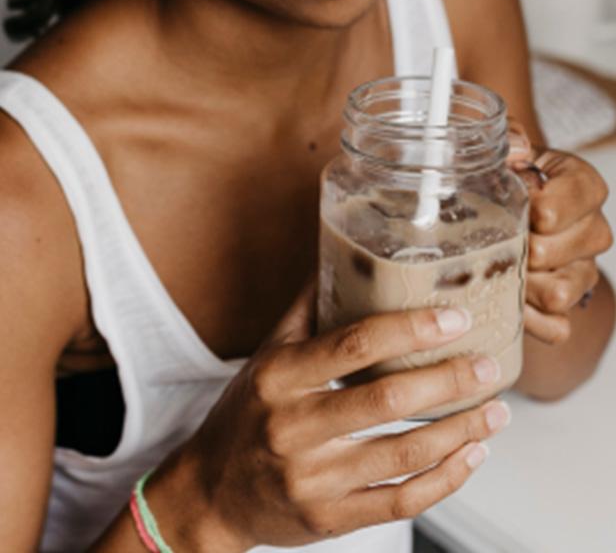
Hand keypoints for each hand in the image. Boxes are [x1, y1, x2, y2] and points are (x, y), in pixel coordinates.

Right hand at [181, 284, 508, 549]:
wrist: (210, 494)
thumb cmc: (247, 413)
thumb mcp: (267, 354)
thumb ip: (308, 306)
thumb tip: (345, 250)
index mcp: (280, 376)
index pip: (353, 344)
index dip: (410, 328)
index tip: (455, 317)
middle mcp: (294, 426)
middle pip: (386, 399)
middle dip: (449, 381)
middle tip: (489, 367)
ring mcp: (312, 478)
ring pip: (404, 453)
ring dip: (460, 431)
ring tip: (495, 411)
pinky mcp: (329, 519)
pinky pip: (400, 501)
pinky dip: (445, 480)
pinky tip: (470, 456)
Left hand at [508, 122, 612, 344]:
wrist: (505, 198)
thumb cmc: (508, 172)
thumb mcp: (508, 143)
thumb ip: (511, 136)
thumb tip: (519, 150)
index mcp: (584, 185)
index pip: (552, 209)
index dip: (521, 210)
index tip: (508, 199)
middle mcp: (594, 230)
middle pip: (550, 253)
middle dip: (514, 247)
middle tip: (492, 236)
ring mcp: (585, 270)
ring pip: (558, 293)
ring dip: (520, 283)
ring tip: (497, 266)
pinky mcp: (572, 304)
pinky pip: (558, 327)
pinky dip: (529, 319)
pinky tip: (507, 299)